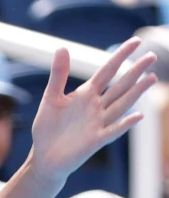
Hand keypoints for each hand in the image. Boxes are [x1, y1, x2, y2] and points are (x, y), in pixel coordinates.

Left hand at [29, 39, 156, 185]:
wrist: (44, 155)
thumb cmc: (48, 127)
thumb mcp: (51, 98)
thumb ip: (58, 75)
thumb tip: (62, 47)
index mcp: (86, 94)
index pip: (107, 71)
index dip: (120, 56)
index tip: (136, 41)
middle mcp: (97, 106)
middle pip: (120, 85)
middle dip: (134, 71)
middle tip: (152, 56)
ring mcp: (99, 123)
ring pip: (121, 104)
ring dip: (135, 92)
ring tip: (151, 77)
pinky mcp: (96, 140)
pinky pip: (113, 130)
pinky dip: (124, 124)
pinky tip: (137, 115)